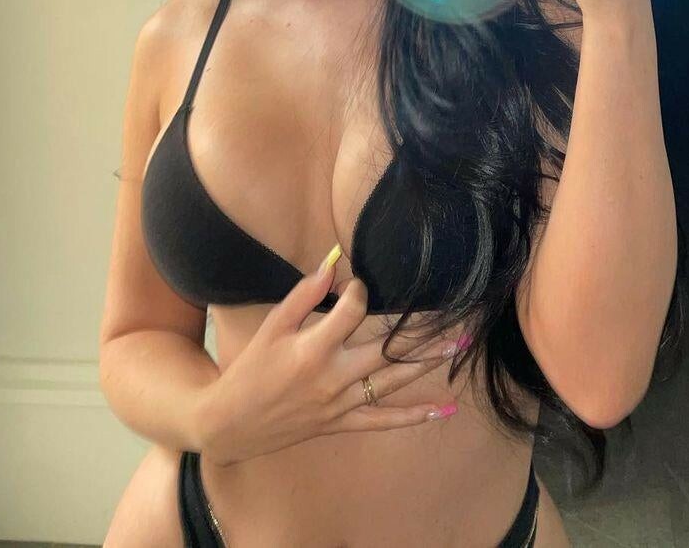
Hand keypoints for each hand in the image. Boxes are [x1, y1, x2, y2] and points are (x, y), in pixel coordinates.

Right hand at [197, 250, 464, 466]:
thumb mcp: (271, 326)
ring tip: (457, 349)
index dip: (359, 291)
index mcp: (312, 348)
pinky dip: (413, 417)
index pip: (352, 312)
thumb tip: (333, 264)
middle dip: (420, 334)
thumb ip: (303, 295)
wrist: (230, 423)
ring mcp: (339, 404)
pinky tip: (441, 411)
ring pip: (391, 383)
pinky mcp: (341, 423)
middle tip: (454, 319)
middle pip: (385, 350)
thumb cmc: (251, 369)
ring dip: (426, 365)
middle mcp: (332, 377)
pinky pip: (382, 421)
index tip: (361, 282)